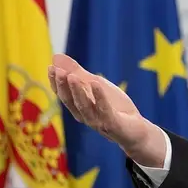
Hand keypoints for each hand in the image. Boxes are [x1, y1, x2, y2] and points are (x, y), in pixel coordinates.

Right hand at [48, 53, 165, 165]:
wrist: (136, 130)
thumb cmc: (115, 107)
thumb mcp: (96, 85)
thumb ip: (78, 73)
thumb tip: (56, 57)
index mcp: (79, 107)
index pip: (64, 95)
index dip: (56, 82)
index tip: (50, 67)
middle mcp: (85, 116)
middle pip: (71, 101)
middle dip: (63, 86)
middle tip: (57, 71)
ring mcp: (98, 121)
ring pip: (84, 107)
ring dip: (77, 91)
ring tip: (72, 76)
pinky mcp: (113, 124)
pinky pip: (105, 110)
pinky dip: (99, 97)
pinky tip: (96, 84)